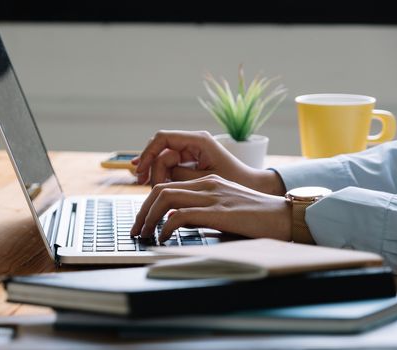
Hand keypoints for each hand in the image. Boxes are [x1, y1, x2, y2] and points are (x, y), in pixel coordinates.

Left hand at [130, 175, 290, 242]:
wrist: (287, 218)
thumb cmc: (260, 220)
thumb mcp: (227, 211)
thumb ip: (204, 214)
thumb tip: (179, 226)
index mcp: (209, 182)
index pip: (168, 186)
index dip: (149, 204)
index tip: (143, 221)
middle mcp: (207, 184)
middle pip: (160, 189)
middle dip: (142, 211)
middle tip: (135, 230)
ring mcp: (212, 195)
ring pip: (165, 198)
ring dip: (148, 217)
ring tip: (144, 234)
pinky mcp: (217, 210)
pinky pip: (179, 215)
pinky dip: (165, 227)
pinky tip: (163, 238)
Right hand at [131, 130, 285, 194]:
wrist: (256, 187)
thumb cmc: (236, 183)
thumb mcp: (204, 181)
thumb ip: (178, 176)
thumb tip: (156, 177)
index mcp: (199, 140)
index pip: (162, 138)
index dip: (147, 153)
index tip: (140, 170)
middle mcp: (194, 142)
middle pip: (160, 149)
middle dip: (150, 166)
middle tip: (143, 184)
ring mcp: (192, 151)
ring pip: (163, 159)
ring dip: (155, 173)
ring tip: (152, 190)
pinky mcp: (192, 161)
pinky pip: (170, 166)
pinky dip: (163, 176)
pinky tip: (156, 186)